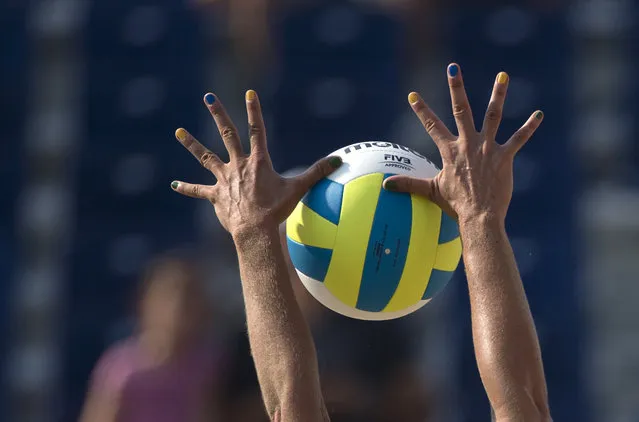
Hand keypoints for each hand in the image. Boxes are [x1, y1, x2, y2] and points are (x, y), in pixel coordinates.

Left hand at [171, 90, 342, 236]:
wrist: (255, 231)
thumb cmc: (277, 210)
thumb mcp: (299, 189)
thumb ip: (317, 172)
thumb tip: (339, 160)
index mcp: (258, 161)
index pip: (256, 130)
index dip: (254, 110)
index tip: (249, 92)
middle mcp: (238, 166)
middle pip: (227, 134)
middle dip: (218, 114)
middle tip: (208, 96)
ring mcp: (225, 180)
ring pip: (205, 157)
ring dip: (192, 144)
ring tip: (179, 131)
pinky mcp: (216, 196)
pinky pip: (199, 191)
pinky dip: (187, 188)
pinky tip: (174, 184)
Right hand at [383, 63, 542, 222]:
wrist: (479, 216)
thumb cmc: (456, 205)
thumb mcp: (431, 191)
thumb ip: (409, 184)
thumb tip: (386, 185)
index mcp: (450, 151)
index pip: (432, 125)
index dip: (421, 110)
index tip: (412, 95)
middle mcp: (468, 144)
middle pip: (460, 110)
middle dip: (456, 88)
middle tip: (452, 68)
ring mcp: (487, 148)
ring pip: (493, 116)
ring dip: (498, 95)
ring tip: (502, 75)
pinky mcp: (504, 157)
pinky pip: (519, 139)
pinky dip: (529, 127)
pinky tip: (539, 114)